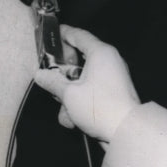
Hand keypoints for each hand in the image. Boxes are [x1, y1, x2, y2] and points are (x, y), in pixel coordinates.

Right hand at [33, 25, 140, 142]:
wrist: (126, 133)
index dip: (61, 34)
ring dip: (68, 96)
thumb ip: (52, 81)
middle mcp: (107, 62)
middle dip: (61, 76)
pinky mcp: (111, 94)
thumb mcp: (69, 93)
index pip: (77, 35)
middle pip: (76, 60)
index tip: (47, 36)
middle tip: (51, 82)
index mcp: (100, 53)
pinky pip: (89, 93)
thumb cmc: (100, 107)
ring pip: (80, 80)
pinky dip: (79, 104)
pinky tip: (73, 119)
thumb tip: (40, 75)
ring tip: (65, 110)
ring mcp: (110, 79)